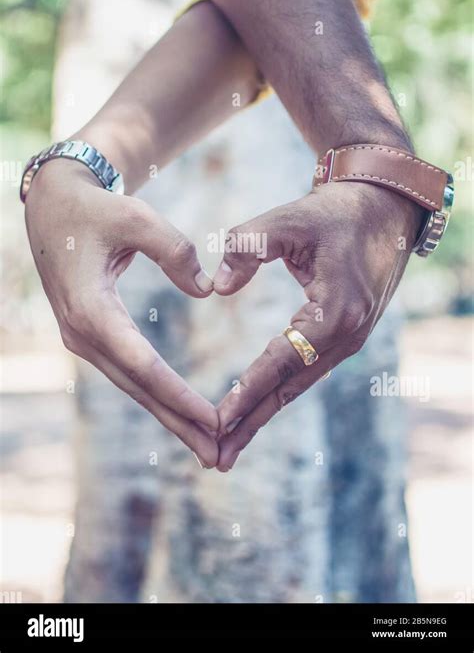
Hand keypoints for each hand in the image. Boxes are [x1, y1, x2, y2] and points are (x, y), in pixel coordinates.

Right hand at [24, 159, 218, 466]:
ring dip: (170, 416)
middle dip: (179, 422)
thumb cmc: (97, 209)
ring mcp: (84, 339)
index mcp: (90, 310)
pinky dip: (157, 395)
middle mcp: (83, 334)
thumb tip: (207, 291)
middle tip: (217, 455)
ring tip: (207, 446)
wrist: (56, 206)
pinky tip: (180, 414)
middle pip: (139, 388)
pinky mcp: (92, 336)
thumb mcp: (137, 218)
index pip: (142, 364)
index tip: (213, 418)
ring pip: (134, 387)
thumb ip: (176, 251)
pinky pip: (129, 373)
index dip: (179, 394)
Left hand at [213, 181, 422, 471]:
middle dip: (250, 424)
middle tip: (214, 459)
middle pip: (290, 388)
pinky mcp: (345, 336)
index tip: (216, 422)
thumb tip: (217, 287)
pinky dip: (278, 393)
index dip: (247, 391)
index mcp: (335, 311)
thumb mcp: (288, 219)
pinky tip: (257, 410)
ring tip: (228, 449)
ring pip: (298, 385)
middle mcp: (347, 336)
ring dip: (262, 416)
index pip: (282, 361)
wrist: (385, 211)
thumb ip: (247, 246)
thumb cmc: (335, 212)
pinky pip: (305, 371)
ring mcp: (350, 340)